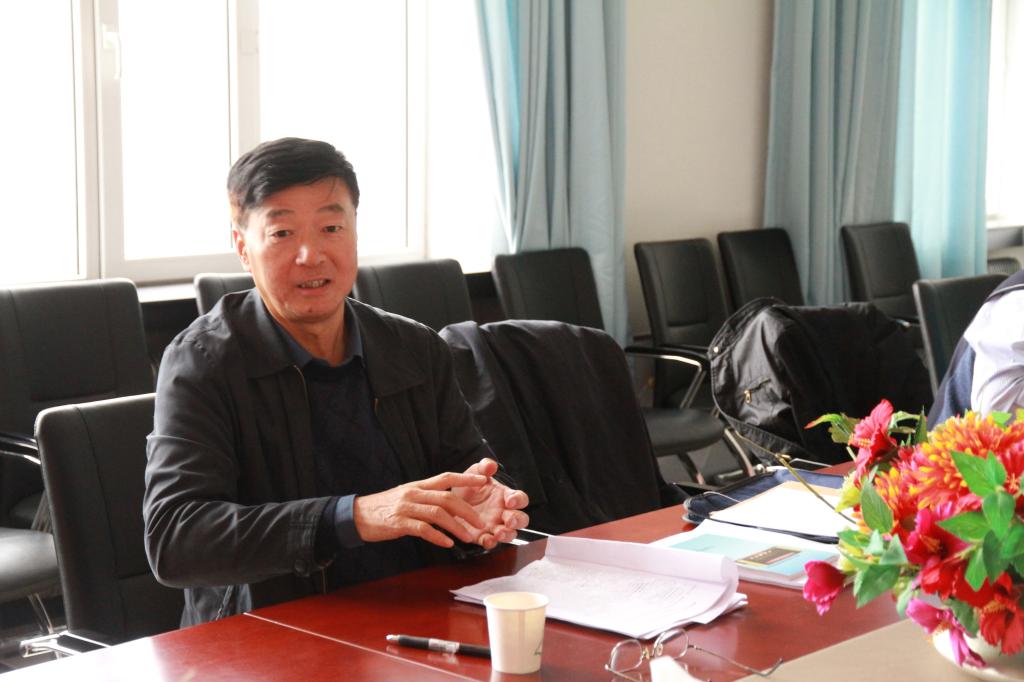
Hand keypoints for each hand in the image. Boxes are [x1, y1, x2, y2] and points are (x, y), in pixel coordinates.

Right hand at [352, 459, 528, 549]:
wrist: (356, 515)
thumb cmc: (383, 508)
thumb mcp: (405, 496)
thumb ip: (425, 498)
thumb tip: (447, 505)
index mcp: (418, 485)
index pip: (446, 477)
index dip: (466, 478)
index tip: (484, 480)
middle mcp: (414, 493)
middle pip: (447, 498)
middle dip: (467, 511)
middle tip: (481, 523)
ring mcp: (406, 508)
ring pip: (438, 514)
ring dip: (457, 526)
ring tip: (469, 537)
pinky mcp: (399, 523)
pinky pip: (423, 529)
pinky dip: (438, 537)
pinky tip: (448, 543)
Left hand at [452, 458, 528, 549]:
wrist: (451, 501)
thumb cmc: (468, 487)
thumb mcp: (474, 472)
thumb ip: (484, 467)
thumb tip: (491, 465)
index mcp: (505, 496)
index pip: (519, 498)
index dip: (518, 500)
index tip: (510, 501)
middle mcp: (503, 513)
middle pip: (520, 519)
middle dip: (517, 520)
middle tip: (509, 520)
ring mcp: (495, 526)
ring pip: (509, 534)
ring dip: (507, 534)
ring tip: (499, 533)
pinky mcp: (483, 536)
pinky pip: (490, 542)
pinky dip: (490, 543)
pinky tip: (486, 540)